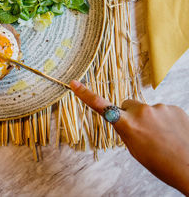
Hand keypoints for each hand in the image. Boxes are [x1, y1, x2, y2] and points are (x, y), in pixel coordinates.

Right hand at [70, 80, 188, 194]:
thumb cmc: (159, 163)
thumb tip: (124, 119)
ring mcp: (159, 108)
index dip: (85, 94)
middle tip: (142, 133)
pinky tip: (171, 133)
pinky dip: (164, 120)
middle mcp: (141, 112)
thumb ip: (125, 130)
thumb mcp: (133, 149)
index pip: (101, 106)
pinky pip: (162, 111)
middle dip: (130, 114)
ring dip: (150, 119)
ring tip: (161, 137)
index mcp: (127, 125)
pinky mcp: (174, 108)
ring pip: (146, 109)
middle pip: (128, 105)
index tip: (73, 84)